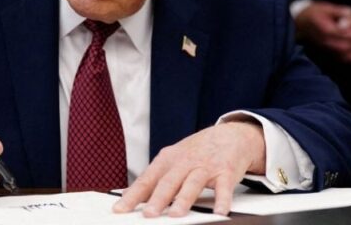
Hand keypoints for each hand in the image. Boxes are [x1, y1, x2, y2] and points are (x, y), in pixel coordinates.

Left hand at [113, 122, 264, 216]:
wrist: (230, 135)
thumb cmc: (197, 151)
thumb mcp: (172, 159)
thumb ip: (154, 179)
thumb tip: (129, 195)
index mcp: (167, 160)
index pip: (146, 180)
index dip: (133, 196)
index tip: (120, 210)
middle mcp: (184, 162)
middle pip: (168, 182)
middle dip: (158, 199)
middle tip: (148, 215)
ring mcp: (205, 167)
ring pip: (192, 184)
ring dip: (184, 199)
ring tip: (176, 215)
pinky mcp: (225, 172)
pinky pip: (223, 188)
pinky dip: (222, 200)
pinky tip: (219, 211)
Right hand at [294, 1, 350, 62]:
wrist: (301, 23)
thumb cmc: (314, 13)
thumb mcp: (325, 7)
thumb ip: (338, 11)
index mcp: (325, 30)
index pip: (341, 34)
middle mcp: (326, 41)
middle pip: (344, 47)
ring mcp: (327, 48)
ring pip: (344, 56)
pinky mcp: (328, 52)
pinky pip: (342, 58)